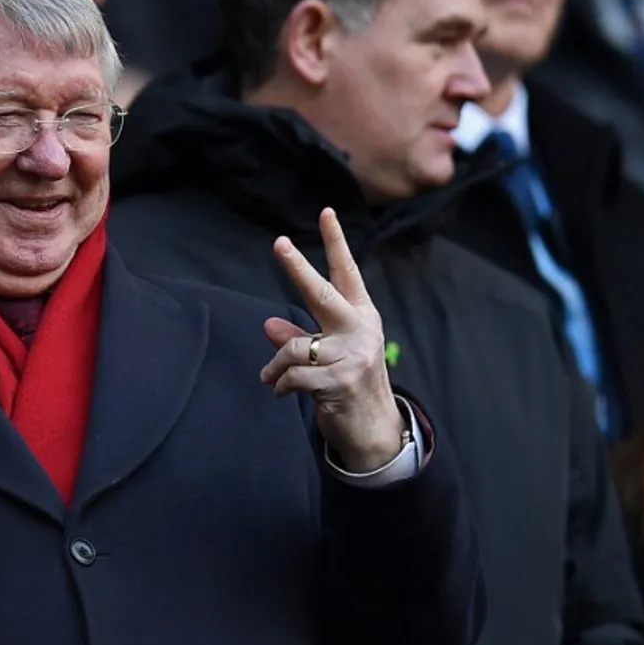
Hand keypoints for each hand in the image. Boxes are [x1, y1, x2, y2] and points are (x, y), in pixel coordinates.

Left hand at [259, 208, 403, 471]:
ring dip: (275, 365)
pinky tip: (283, 393)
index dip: (336, 242)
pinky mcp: (340, 379)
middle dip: (297, 268)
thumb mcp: (328, 357)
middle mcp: (360, 329)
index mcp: (361, 316)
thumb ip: (301, 337)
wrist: (374, 432)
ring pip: (294, 346)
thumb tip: (268, 325)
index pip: (347, 273)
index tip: (326, 212)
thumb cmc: (348, 387)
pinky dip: (280, 385)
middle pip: (321, 292)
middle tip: (279, 243)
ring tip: (272, 377)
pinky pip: (293, 374)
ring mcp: (352, 354)